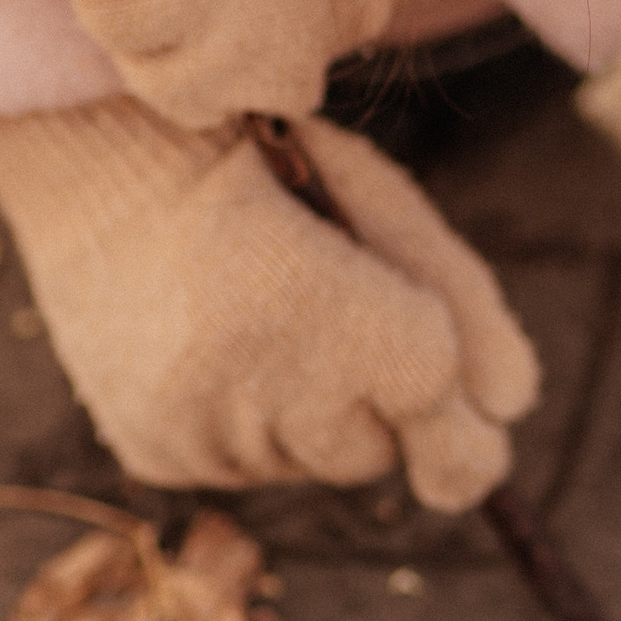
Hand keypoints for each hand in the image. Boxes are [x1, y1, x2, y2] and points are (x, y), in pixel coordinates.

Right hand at [0, 100, 539, 507]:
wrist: (107, 154)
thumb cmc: (274, 165)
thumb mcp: (390, 209)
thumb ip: (470, 312)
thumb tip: (514, 409)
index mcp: (363, 331)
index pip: (460, 452)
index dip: (464, 425)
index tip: (460, 400)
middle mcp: (281, 399)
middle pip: (374, 458)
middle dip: (367, 400)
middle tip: (319, 307)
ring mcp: (209, 434)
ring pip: (303, 465)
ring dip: (299, 412)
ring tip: (253, 316)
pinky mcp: (155, 451)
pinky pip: (235, 466)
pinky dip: (235, 422)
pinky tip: (206, 346)